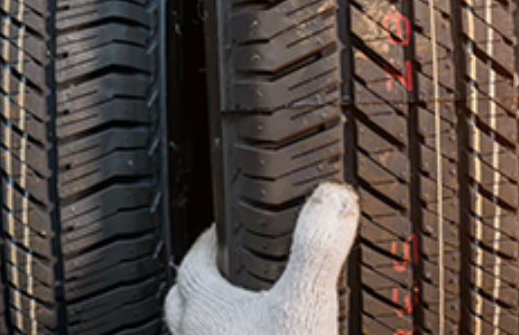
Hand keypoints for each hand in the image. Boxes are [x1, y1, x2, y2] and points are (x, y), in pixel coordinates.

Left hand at [165, 182, 358, 334]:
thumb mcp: (306, 304)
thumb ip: (316, 248)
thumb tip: (332, 197)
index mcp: (206, 307)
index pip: (194, 260)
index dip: (210, 239)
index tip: (226, 228)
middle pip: (187, 297)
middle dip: (206, 278)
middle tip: (229, 265)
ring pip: (197, 330)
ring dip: (217, 316)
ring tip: (244, 306)